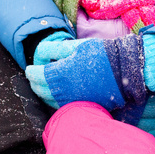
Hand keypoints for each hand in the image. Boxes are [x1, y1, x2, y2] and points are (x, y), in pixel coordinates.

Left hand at [26, 35, 146, 110]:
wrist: (124, 70)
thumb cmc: (101, 54)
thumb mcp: (76, 46)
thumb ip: (54, 49)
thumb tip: (40, 53)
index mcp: (60, 74)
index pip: (36, 75)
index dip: (31, 71)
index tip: (30, 68)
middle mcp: (63, 91)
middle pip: (40, 90)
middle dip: (35, 82)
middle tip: (34, 76)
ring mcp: (73, 101)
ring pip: (49, 100)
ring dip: (43, 92)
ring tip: (44, 84)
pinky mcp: (82, 106)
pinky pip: (61, 106)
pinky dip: (54, 100)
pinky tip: (58, 94)